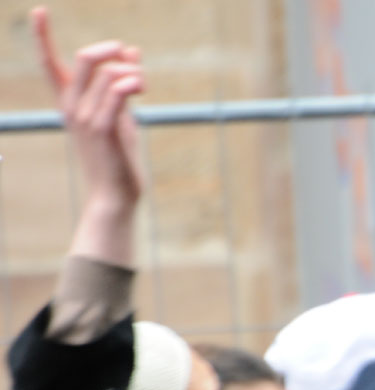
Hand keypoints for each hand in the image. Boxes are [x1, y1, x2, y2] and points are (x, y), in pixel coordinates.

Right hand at [33, 7, 144, 209]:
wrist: (114, 195)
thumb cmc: (118, 156)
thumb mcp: (120, 114)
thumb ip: (122, 83)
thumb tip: (131, 49)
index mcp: (69, 102)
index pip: (49, 63)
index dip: (42, 36)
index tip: (39, 10)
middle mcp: (71, 107)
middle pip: (84, 58)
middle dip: (110, 49)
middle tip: (132, 60)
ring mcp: (85, 118)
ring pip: (109, 74)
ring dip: (134, 72)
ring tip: (144, 84)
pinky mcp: (104, 129)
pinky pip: (117, 92)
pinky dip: (132, 82)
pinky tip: (141, 86)